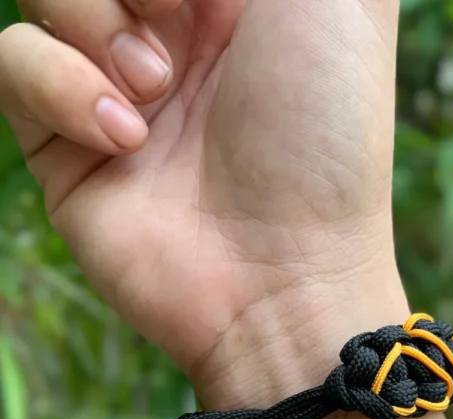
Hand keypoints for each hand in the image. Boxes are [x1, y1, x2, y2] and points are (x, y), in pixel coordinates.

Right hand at [0, 0, 404, 408]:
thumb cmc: (324, 140)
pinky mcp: (66, 137)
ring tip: (156, 89)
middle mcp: (175, 28)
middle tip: (180, 19)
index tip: (186, 3)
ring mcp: (115, 80)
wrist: (282, 276)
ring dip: (95, 19)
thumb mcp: (339, 2)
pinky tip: (124, 139)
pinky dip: (58, 87)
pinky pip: (11, 60)